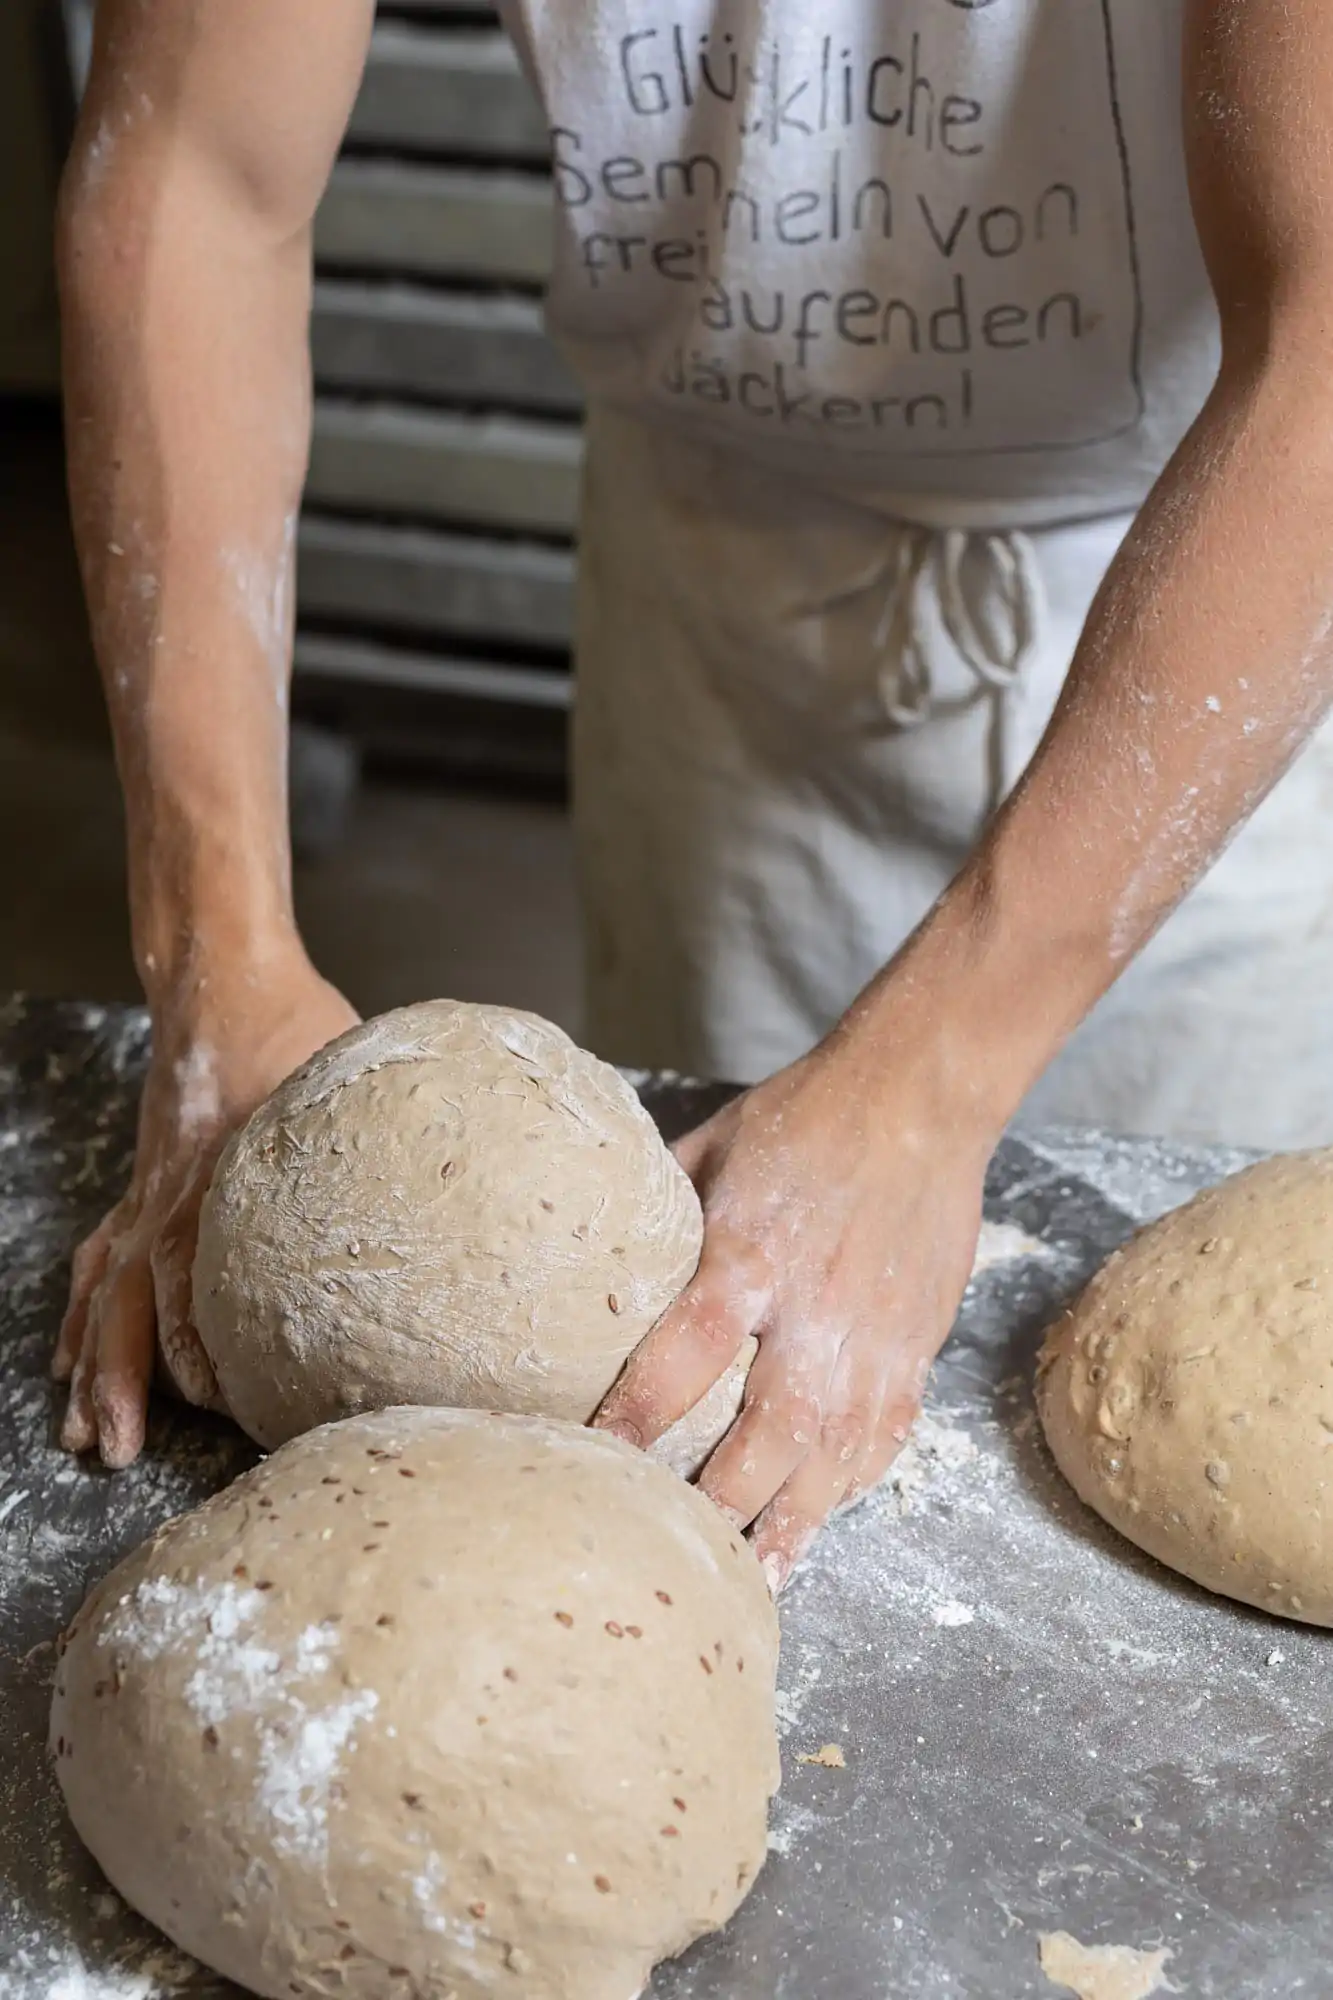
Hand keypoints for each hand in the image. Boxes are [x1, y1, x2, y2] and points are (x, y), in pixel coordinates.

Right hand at [53, 953, 357, 1467]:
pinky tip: (73, 1357)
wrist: (222, 976)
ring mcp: (150, 1190)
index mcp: (220, 1174)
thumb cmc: (295, 1024)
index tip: (226, 1403)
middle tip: (120, 1451)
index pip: (195, 1279)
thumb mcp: (351, 1072)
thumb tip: (454, 1184)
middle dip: (122, 1380)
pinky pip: (103, 1257)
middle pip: (133, 1301)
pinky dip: (85, 1312)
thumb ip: (384, 1135)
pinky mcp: (146, 1183)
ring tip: (82, 1435)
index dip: (203, 1347)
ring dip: (93, 1365)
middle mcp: (171, 1192)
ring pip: (107, 1292)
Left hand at [594, 1026, 993, 1592]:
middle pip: (765, 1435)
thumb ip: (659, 1210)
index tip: (595, 1462)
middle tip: (678, 1555)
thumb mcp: (712, 1147)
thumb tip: (594, 1251)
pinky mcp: (917, 1346)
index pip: (682, 1357)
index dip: (637, 1418)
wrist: (922, 1098)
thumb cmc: (805, 1116)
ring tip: (754, 1580)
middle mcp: (814, 1311)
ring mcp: (874, 1338)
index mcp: (749, 1255)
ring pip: (833, 1454)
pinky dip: (850, 1486)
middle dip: (721, 1503)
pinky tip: (820, 1521)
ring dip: (792, 1522)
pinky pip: (884, 1435)